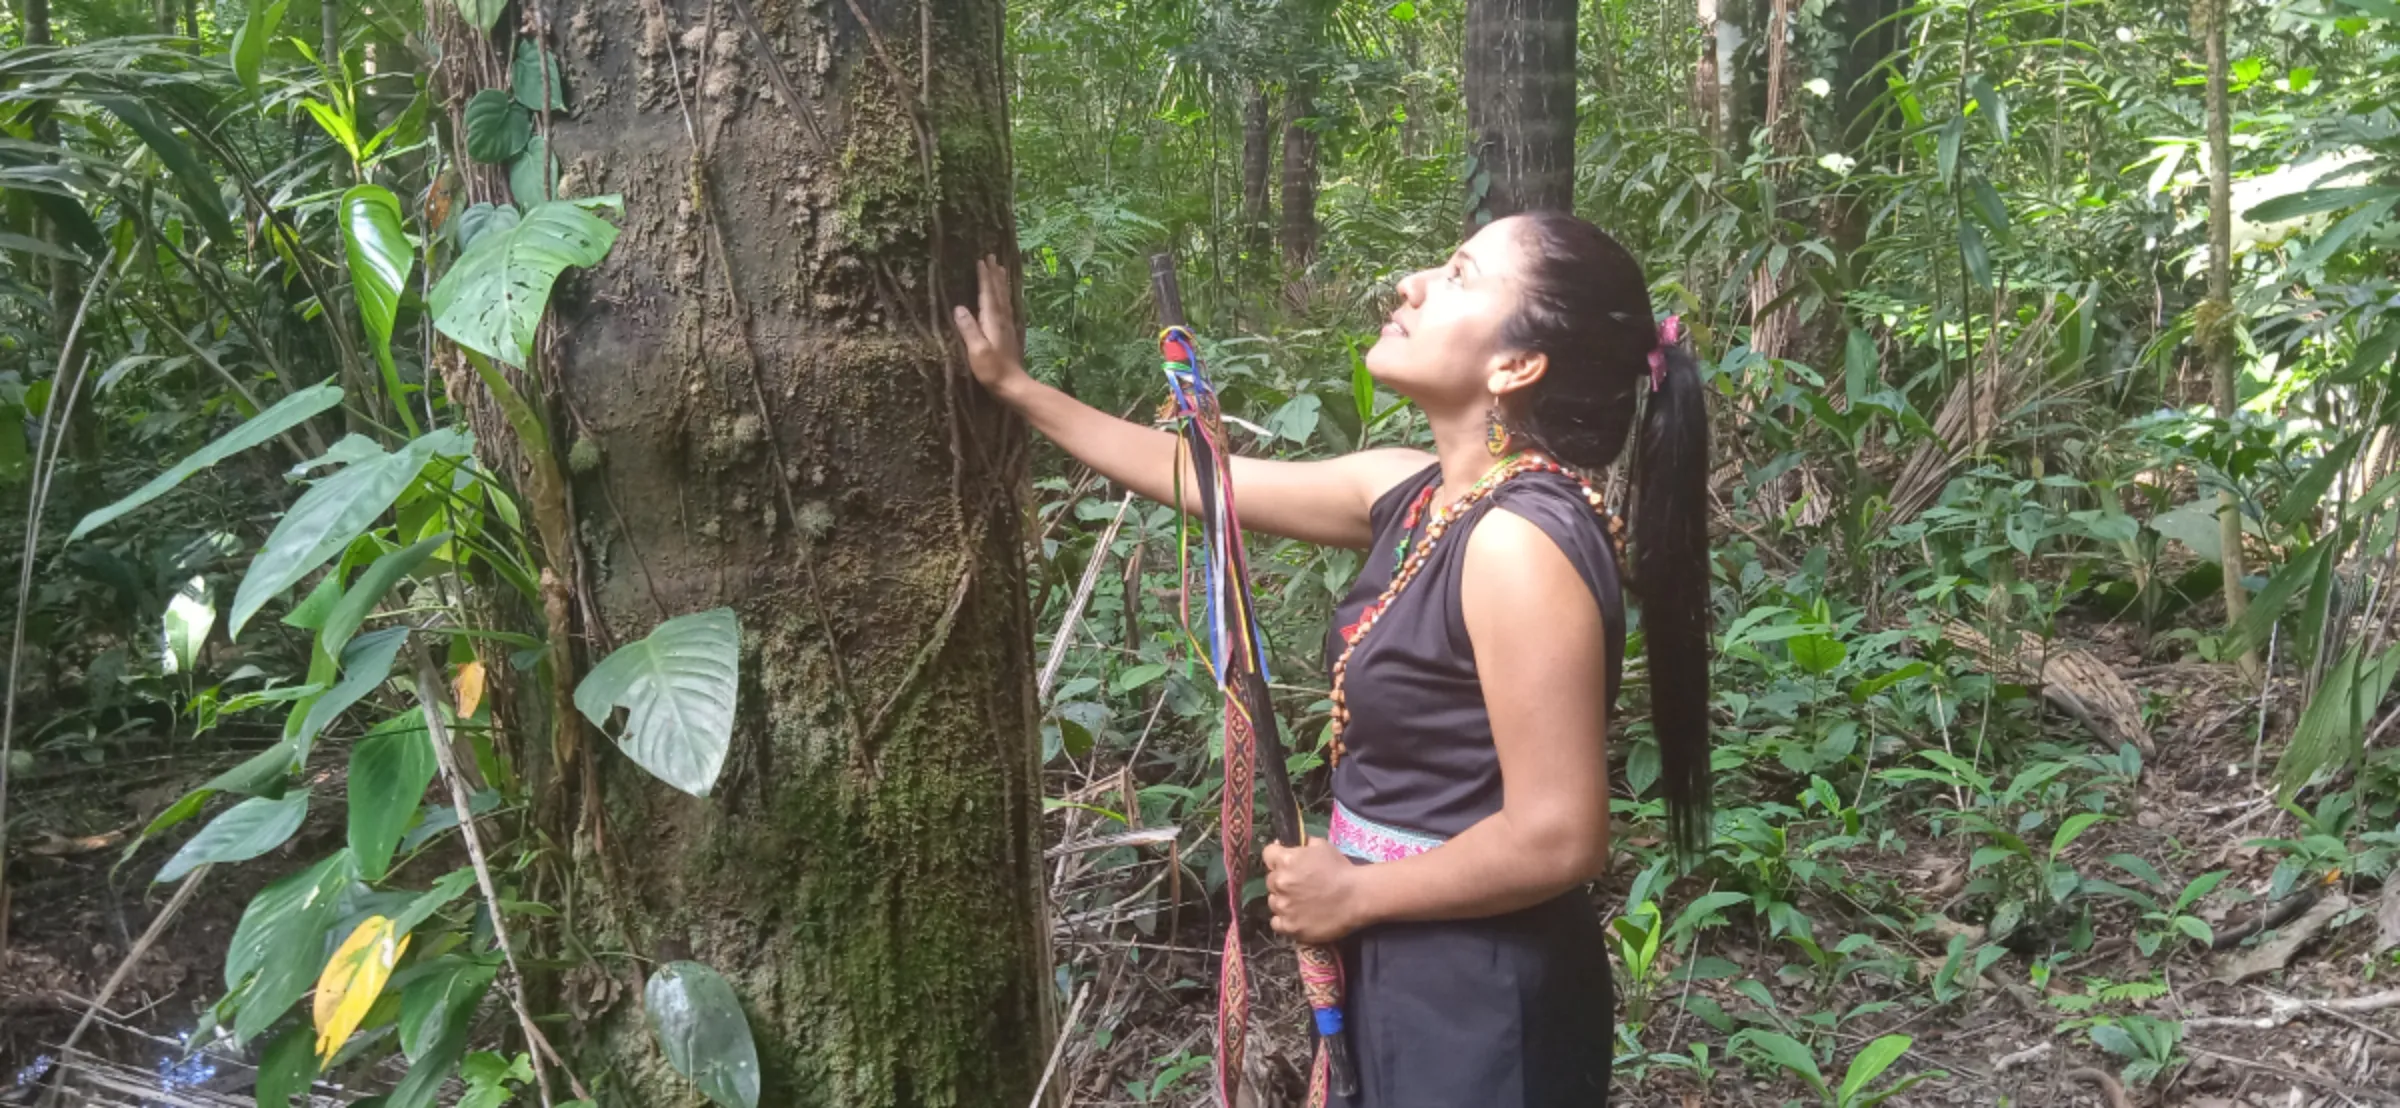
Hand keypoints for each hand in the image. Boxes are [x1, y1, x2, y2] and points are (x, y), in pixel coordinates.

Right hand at [950, 255, 1029, 397]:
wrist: (1013, 386)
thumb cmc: (992, 370)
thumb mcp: (977, 350)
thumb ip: (969, 329)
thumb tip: (959, 307)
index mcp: (993, 321)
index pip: (988, 294)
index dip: (984, 277)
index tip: (981, 260)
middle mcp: (1002, 320)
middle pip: (998, 292)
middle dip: (994, 274)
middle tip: (992, 256)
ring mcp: (1007, 326)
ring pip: (1004, 298)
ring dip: (1000, 283)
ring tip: (1000, 269)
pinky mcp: (1008, 334)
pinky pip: (1006, 307)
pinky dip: (1004, 296)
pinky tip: (1004, 297)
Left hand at [1263, 839, 1365, 943]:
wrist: (1357, 897)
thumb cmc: (1342, 869)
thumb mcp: (1322, 847)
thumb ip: (1304, 845)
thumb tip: (1296, 846)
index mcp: (1286, 860)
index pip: (1268, 854)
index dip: (1276, 857)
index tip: (1285, 862)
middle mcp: (1280, 882)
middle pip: (1270, 880)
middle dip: (1282, 881)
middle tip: (1299, 886)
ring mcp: (1283, 906)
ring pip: (1273, 902)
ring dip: (1283, 901)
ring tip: (1301, 904)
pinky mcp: (1290, 926)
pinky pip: (1276, 923)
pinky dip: (1284, 920)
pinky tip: (1297, 918)